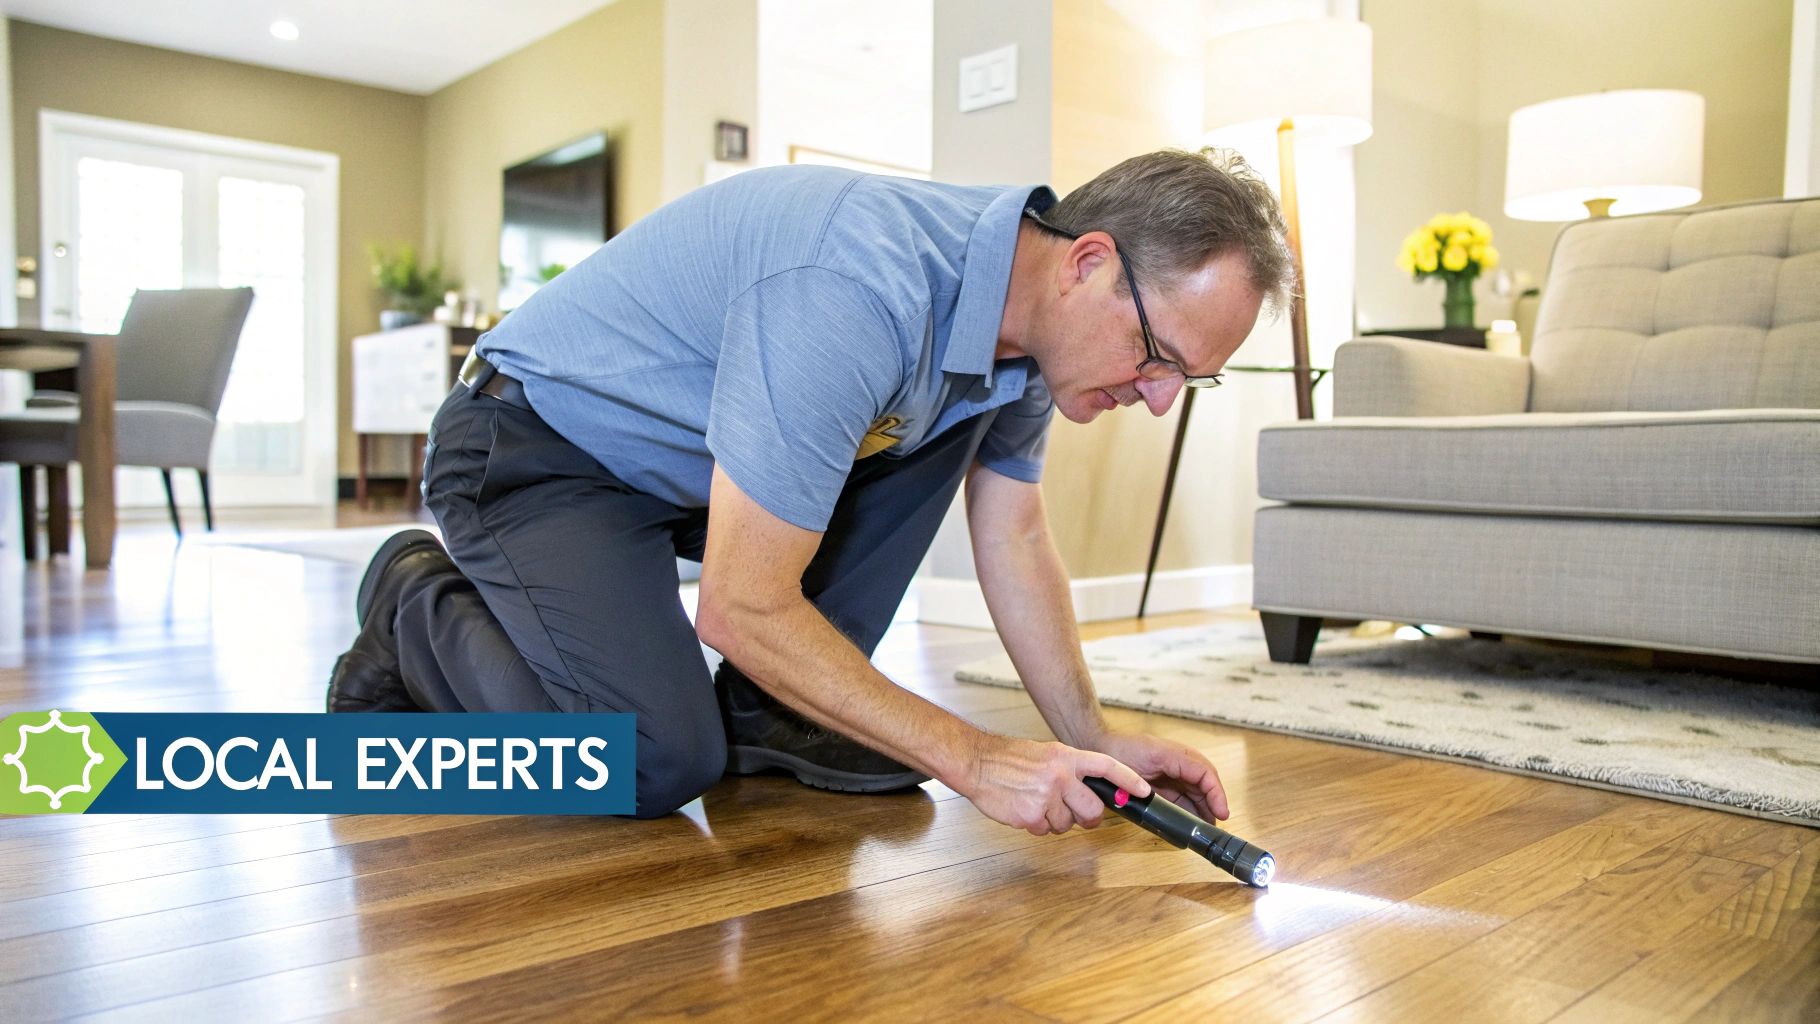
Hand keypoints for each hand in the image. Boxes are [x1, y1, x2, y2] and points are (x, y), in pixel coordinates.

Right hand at [960, 736, 1151, 835]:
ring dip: (1054, 820)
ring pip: (1066, 823)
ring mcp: (1046, 796)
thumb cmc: (1009, 759)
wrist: (977, 763)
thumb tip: (1091, 791)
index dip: (1128, 780)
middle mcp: (1060, 775)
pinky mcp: (1031, 815)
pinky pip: (1045, 830)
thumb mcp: (1047, 754)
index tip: (1145, 792)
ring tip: (1036, 802)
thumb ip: (1070, 770)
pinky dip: (1036, 825)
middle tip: (1079, 816)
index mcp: (1066, 757)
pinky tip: (1024, 809)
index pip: (1107, 767)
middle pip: (1093, 808)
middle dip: (1088, 817)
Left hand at [1088, 731, 1229, 821]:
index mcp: (1171, 753)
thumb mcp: (1131, 771)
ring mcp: (1170, 770)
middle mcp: (1175, 760)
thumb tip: (1170, 812)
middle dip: (1213, 803)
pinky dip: (1189, 809)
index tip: (1221, 812)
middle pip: (1203, 782)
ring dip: (1203, 808)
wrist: (1094, 746)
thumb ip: (1150, 789)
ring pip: (1195, 790)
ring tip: (1205, 830)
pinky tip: (1189, 825)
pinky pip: (1182, 795)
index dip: (1215, 792)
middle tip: (1215, 828)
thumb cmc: (1112, 754)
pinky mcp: (1163, 780)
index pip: (1203, 771)